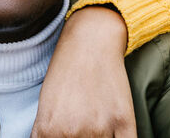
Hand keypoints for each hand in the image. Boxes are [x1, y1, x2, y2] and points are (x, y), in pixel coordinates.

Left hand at [32, 6, 135, 137]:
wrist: (90, 41)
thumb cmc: (65, 71)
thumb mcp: (45, 107)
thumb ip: (49, 134)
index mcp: (49, 131)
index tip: (68, 134)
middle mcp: (72, 133)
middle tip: (86, 123)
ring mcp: (99, 128)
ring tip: (99, 123)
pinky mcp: (123, 121)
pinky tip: (116, 132)